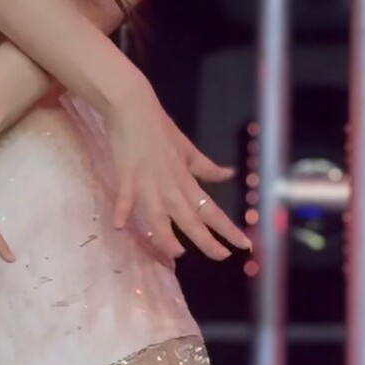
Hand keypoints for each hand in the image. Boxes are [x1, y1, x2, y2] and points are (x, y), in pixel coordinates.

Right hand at [104, 74, 251, 262]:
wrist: (133, 107)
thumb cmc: (159, 128)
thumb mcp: (187, 149)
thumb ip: (206, 167)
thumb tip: (229, 174)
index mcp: (186, 181)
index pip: (212, 210)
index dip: (229, 229)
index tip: (245, 244)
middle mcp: (171, 187)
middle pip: (191, 219)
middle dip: (207, 241)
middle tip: (222, 256)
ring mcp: (148, 183)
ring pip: (159, 217)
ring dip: (167, 237)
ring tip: (176, 253)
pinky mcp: (127, 176)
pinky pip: (126, 196)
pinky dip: (123, 210)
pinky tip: (119, 226)